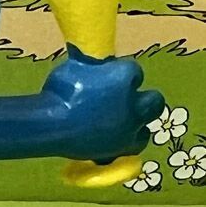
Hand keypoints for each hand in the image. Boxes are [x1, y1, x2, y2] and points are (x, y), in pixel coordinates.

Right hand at [43, 53, 164, 161]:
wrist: (50, 125)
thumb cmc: (59, 92)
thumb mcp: (72, 68)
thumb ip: (89, 65)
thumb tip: (90, 57)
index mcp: (124, 79)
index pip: (134, 70)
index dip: (122, 72)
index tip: (109, 74)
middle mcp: (134, 105)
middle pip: (154, 100)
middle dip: (143, 98)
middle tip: (123, 99)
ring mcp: (130, 129)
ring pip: (147, 126)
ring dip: (137, 122)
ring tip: (120, 122)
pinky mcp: (121, 149)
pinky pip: (133, 146)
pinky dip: (125, 142)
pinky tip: (114, 139)